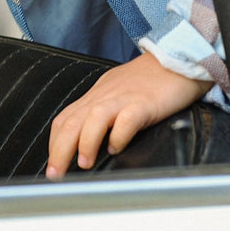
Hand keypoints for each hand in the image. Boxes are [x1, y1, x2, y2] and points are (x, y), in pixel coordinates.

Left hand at [45, 52, 210, 178]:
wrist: (177, 56)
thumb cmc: (151, 79)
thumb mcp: (119, 93)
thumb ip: (104, 114)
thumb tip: (91, 144)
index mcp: (98, 94)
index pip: (66, 118)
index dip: (54, 143)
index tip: (52, 166)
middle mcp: (106, 95)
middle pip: (73, 120)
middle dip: (59, 150)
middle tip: (56, 174)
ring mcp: (124, 97)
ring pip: (94, 117)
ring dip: (85, 142)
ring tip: (83, 164)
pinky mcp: (145, 102)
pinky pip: (127, 119)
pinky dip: (119, 136)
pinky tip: (117, 148)